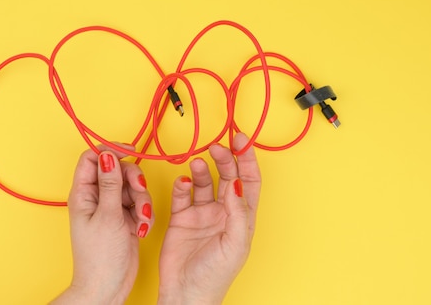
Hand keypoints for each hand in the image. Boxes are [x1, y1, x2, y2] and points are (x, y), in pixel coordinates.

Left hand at [52, 144, 153, 304]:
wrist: (108, 287)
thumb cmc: (100, 257)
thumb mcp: (108, 216)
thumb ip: (110, 183)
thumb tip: (109, 155)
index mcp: (83, 193)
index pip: (93, 158)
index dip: (111, 151)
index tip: (130, 152)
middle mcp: (96, 198)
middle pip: (118, 170)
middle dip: (134, 180)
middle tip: (139, 193)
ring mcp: (111, 208)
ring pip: (132, 187)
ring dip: (142, 201)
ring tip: (141, 221)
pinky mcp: (125, 219)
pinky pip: (140, 204)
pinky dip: (145, 214)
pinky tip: (142, 229)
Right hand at [157, 133, 261, 304]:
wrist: (185, 293)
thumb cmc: (215, 274)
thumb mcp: (234, 243)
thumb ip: (237, 211)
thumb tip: (238, 183)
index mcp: (241, 217)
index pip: (248, 181)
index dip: (246, 159)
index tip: (241, 140)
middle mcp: (223, 211)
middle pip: (227, 176)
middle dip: (223, 159)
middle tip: (215, 147)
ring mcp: (202, 213)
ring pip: (203, 181)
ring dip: (201, 169)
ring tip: (196, 163)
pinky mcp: (181, 217)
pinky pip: (182, 194)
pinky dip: (181, 185)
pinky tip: (182, 183)